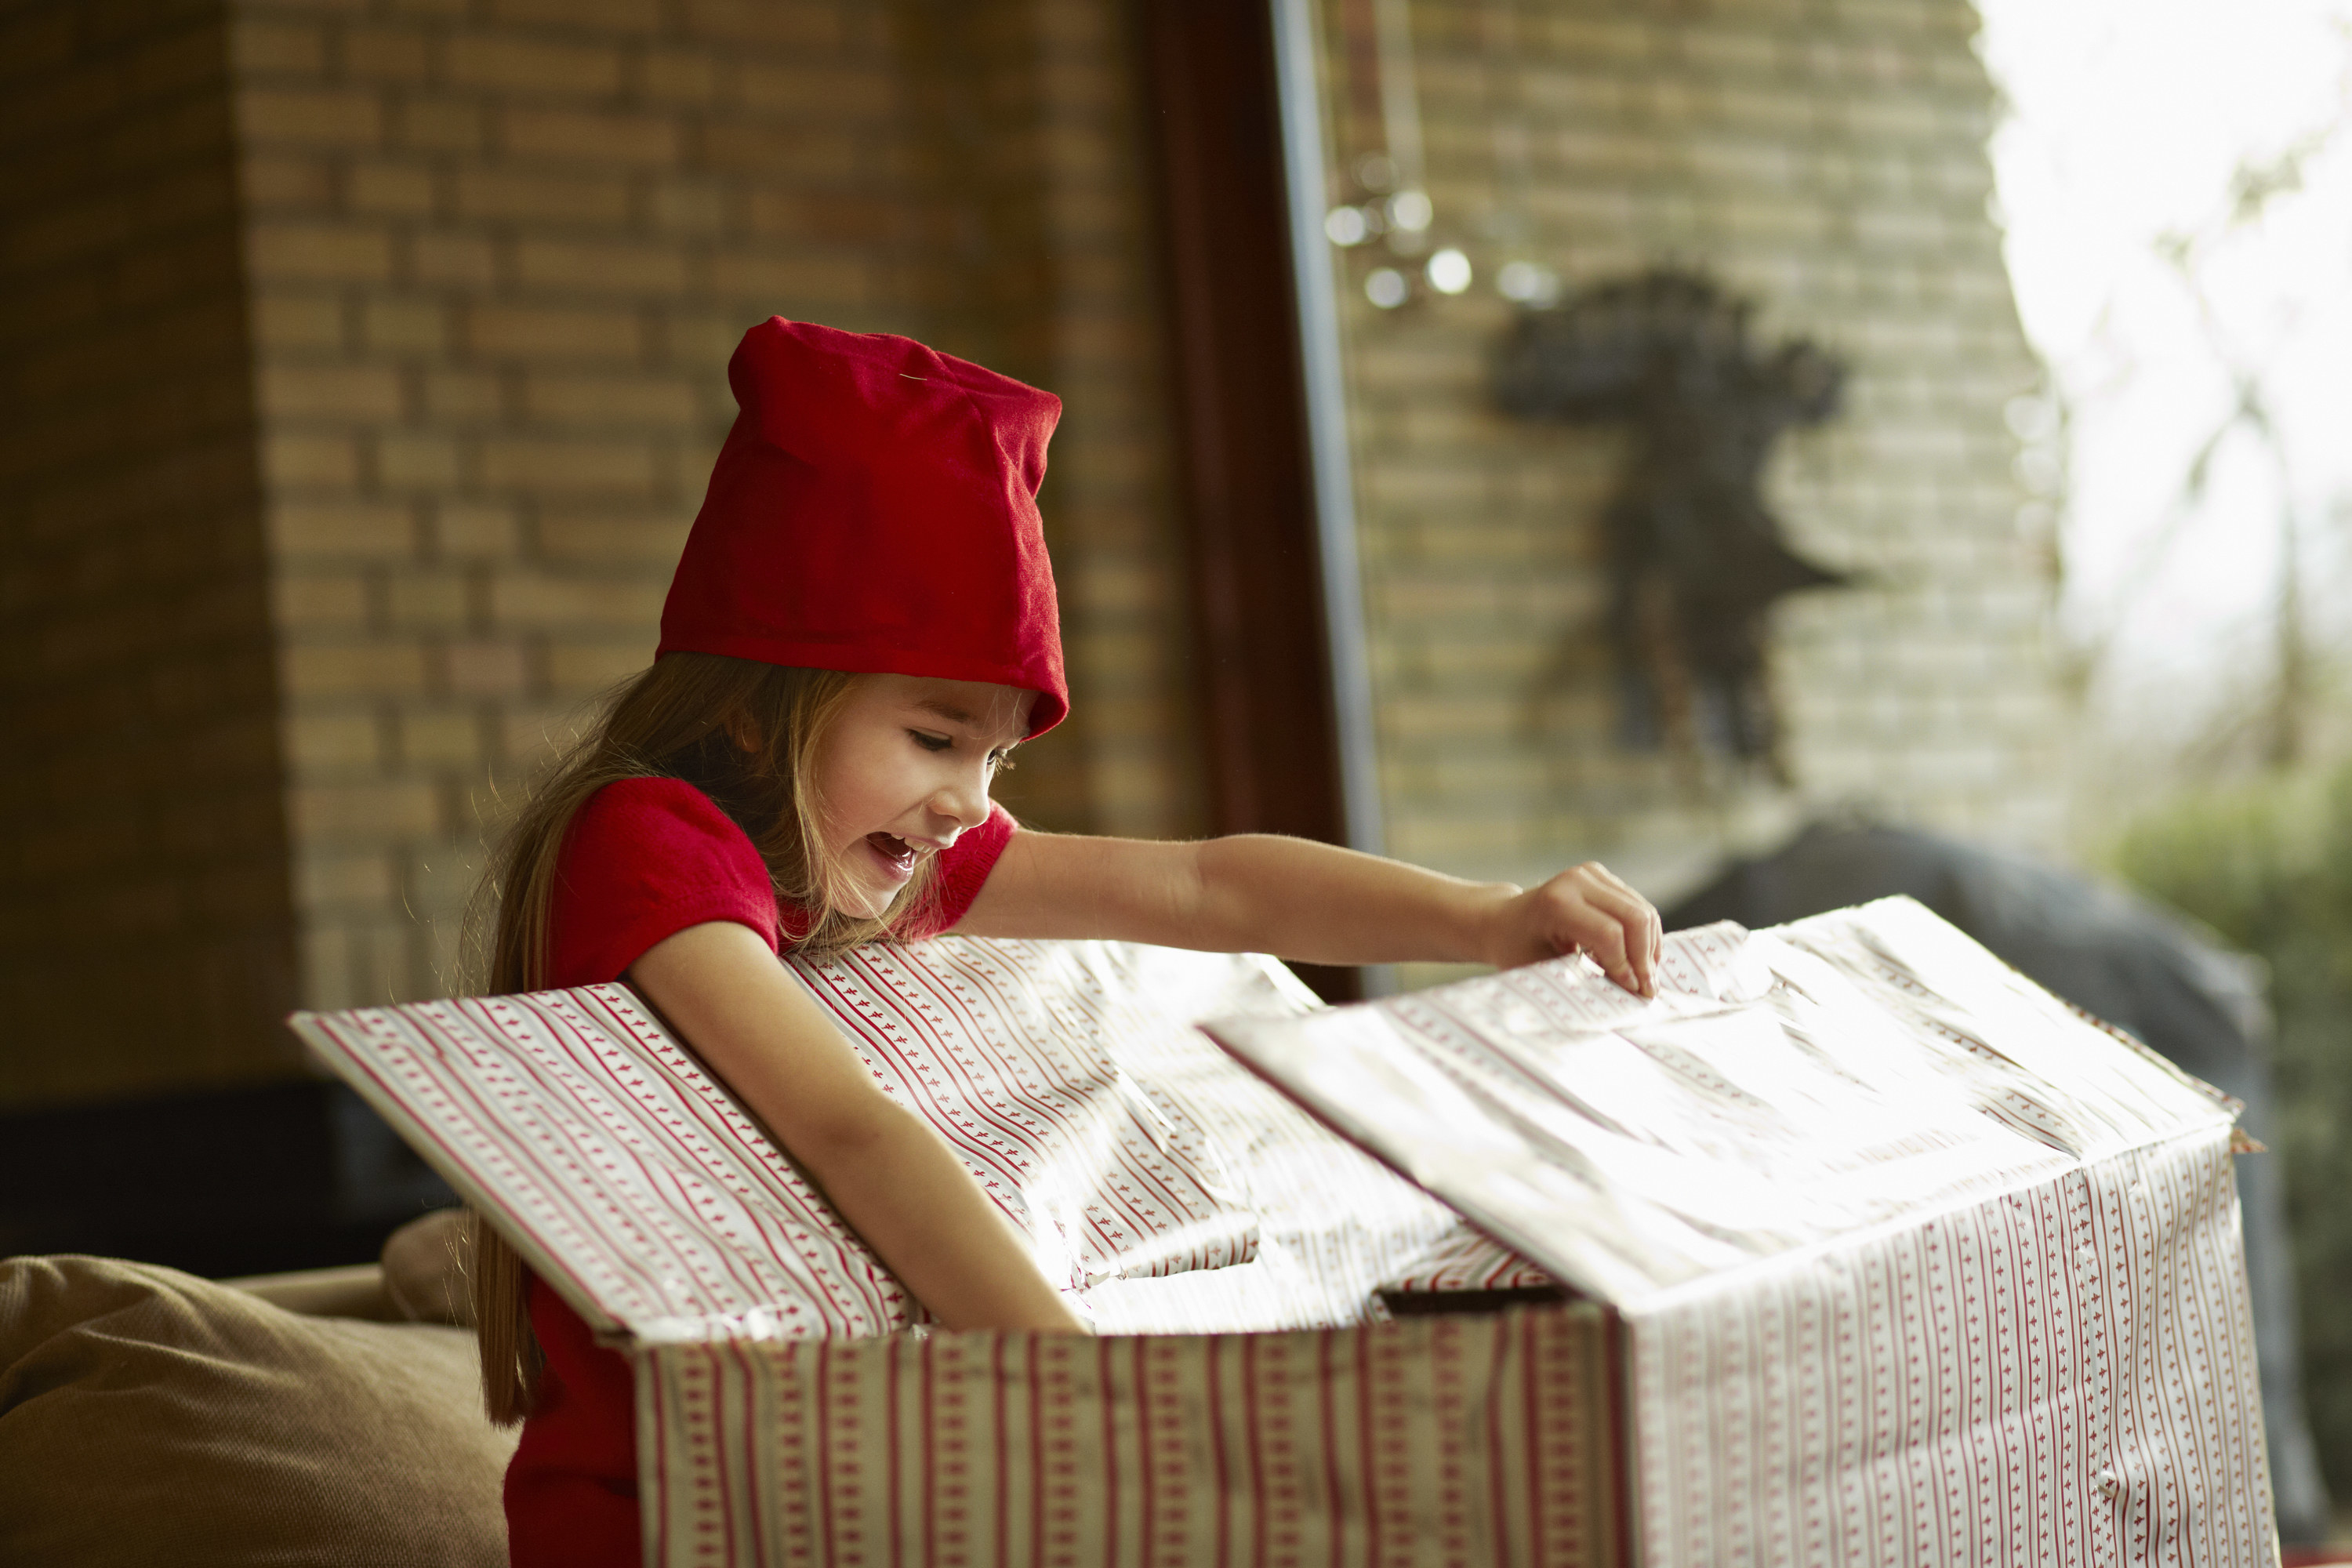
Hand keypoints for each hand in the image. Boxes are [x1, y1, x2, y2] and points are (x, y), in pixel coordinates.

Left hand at [1481, 862, 1661, 995]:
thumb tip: (1633, 992)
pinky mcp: (1602, 876)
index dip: (1626, 966)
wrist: (1502, 920)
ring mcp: (1591, 873)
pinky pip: (1638, 906)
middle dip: (1645, 958)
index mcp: (1557, 903)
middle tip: (1647, 990)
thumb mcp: (1544, 968)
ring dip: (1650, 947)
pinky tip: (1637, 959)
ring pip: (1643, 912)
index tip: (1633, 993)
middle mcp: (1577, 880)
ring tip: (1644, 977)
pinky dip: (1644, 935)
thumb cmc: (1518, 949)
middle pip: (1634, 918)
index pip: (1609, 935)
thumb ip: (1586, 977)